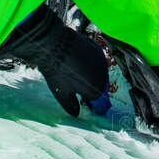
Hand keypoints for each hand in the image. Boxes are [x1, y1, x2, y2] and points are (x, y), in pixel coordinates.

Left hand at [0, 2, 108, 116]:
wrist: (54, 45)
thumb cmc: (58, 72)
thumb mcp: (62, 93)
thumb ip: (71, 106)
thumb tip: (76, 113)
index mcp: (97, 90)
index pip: (95, 100)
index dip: (85, 98)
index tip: (76, 94)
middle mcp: (104, 76)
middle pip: (98, 85)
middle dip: (88, 85)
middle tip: (72, 81)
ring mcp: (101, 60)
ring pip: (97, 71)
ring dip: (89, 73)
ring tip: (72, 69)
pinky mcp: (97, 48)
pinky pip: (95, 59)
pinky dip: (88, 60)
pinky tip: (75, 58)